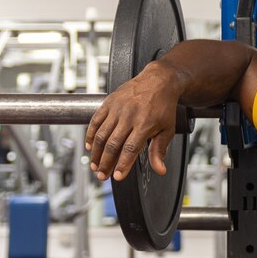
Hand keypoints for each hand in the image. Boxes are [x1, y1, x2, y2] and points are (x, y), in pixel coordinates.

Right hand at [84, 62, 181, 180]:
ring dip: (96, 152)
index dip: (123, 164)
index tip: (118, 176)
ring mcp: (117, 109)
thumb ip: (159, 150)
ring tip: (95, 166)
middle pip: (113, 144)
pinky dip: (90, 135)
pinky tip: (89, 147)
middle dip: (106, 163)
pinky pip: (96, 121)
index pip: (130, 149)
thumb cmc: (163, 106)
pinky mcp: (109, 103)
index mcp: (144, 124)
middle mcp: (129, 116)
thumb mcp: (166, 129)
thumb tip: (160, 170)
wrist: (158, 81)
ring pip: (102, 134)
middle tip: (102, 176)